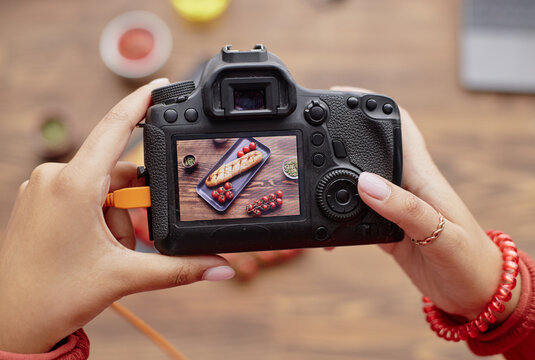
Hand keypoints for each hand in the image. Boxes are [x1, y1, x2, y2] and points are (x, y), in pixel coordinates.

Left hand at [0, 79, 233, 353]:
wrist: (10, 322)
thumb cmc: (53, 297)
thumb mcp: (125, 277)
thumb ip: (180, 268)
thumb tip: (220, 266)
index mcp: (73, 185)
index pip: (115, 128)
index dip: (141, 102)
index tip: (162, 84)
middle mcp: (54, 177)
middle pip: (117, 172)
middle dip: (134, 205)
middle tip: (128, 244)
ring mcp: (43, 187)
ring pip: (101, 186)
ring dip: (116, 216)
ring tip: (106, 253)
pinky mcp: (40, 199)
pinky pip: (83, 192)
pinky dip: (99, 214)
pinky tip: (92, 246)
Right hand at [332, 86, 519, 321]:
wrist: (475, 294)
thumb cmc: (468, 261)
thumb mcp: (440, 236)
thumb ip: (405, 209)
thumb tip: (365, 184)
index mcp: (421, 177)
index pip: (399, 126)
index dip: (372, 104)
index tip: (342, 95)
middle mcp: (405, 186)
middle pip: (369, 150)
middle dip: (340, 139)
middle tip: (311, 136)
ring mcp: (393, 207)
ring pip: (357, 182)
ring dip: (333, 180)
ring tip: (309, 183)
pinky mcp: (386, 228)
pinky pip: (354, 216)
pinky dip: (336, 220)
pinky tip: (326, 232)